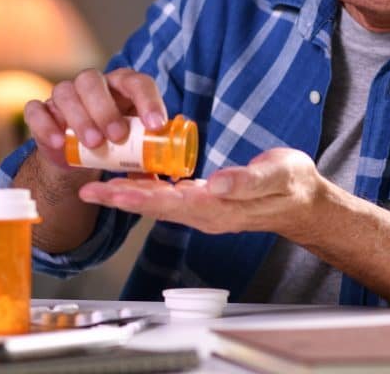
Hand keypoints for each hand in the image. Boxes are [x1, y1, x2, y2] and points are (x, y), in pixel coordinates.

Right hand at [22, 68, 168, 168]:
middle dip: (105, 108)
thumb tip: (170, 171)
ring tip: (93, 144)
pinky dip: (46, 124)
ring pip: (65, 92)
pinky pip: (37, 110)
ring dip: (80, 117)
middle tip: (116, 136)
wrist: (79, 156)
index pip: (137, 82)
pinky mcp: (42, 112)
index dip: (148, 101)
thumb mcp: (134, 148)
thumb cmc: (115, 145)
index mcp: (122, 86)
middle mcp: (92, 85)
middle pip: (93, 81)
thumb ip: (149, 157)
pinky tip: (59, 143)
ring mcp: (64, 96)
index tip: (155, 126)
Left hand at [76, 147, 324, 238]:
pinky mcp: (204, 203)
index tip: (109, 192)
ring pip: (157, 204)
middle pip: (154, 207)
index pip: (169, 204)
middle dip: (119, 200)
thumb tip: (216, 183)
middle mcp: (205, 214)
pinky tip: (128, 181)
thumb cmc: (293, 185)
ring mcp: (203, 211)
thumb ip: (248, 180)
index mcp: (219, 207)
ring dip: (126, 197)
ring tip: (95, 189)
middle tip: (86, 192)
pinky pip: (168, 198)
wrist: (303, 202)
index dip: (137, 198)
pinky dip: (145, 190)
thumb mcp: (278, 176)